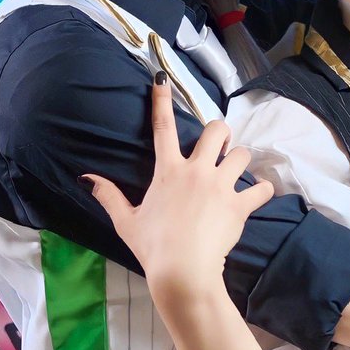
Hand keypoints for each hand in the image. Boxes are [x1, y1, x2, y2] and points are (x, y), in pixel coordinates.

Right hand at [81, 76, 273, 300]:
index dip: (161, 101)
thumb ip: (109, 196)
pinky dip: (262, 189)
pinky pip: (261, 188)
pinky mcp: (240, 205)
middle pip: (217, 131)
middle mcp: (197, 171)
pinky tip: (259, 192)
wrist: (183, 271)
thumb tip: (87, 179)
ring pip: (242, 154)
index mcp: (168, 171)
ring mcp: (221, 186)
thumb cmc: (153, 247)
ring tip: (237, 169)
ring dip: (241, 159)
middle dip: (220, 133)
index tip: (162, 79)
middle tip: (219, 145)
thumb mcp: (125, 221)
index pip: (163, 127)